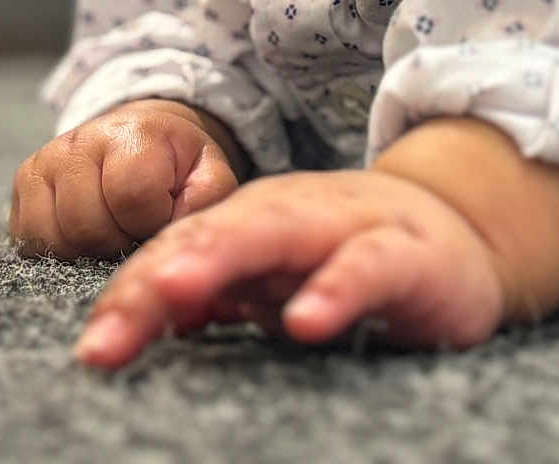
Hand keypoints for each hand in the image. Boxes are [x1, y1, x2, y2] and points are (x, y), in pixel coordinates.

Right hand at [9, 99, 241, 259]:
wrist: (141, 134)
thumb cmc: (176, 161)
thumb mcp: (208, 172)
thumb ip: (207, 199)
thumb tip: (173, 232)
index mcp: (132, 133)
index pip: (130, 198)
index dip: (151, 221)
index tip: (162, 214)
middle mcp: (79, 142)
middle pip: (88, 227)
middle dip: (119, 241)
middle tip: (137, 226)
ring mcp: (44, 162)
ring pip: (55, 239)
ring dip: (88, 249)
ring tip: (114, 227)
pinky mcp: (22, 183)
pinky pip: (29, 241)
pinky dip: (61, 248)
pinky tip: (87, 231)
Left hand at [72, 168, 507, 366]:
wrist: (463, 234)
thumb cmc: (355, 258)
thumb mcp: (281, 278)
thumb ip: (219, 288)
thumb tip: (146, 305)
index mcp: (260, 216)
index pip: (185, 248)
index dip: (135, 293)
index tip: (96, 347)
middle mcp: (299, 210)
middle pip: (220, 232)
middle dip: (161, 274)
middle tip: (110, 329)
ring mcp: (355, 225)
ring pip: (284, 231)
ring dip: (226, 256)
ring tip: (174, 292)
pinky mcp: (411, 254)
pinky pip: (370, 266)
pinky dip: (337, 287)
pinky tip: (305, 319)